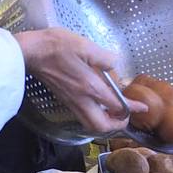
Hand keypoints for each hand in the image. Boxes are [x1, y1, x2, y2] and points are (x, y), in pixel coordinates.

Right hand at [14, 28, 146, 132]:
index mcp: (91, 88)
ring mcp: (72, 102)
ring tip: (114, 113)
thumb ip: (105, 57)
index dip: (132, 108)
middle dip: (117, 125)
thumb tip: (114, 65)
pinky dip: (95, 117)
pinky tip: (100, 105)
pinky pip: (83, 117)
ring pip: (91, 125)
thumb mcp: (85, 46)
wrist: (29, 52)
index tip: (142, 108)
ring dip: (105, 124)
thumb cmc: (56, 47)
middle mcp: (82, 100)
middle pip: (102, 126)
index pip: (117, 105)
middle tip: (126, 115)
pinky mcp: (65, 101)